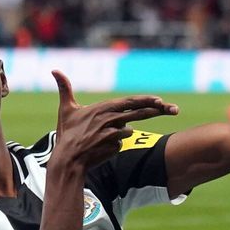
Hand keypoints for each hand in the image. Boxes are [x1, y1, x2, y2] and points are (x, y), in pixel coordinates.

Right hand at [51, 70, 178, 167]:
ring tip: (100, 138)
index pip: (130, 102)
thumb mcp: (66, 110)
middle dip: (159, 110)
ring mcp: (114, 133)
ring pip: (128, 130)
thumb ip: (64, 89)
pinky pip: (121, 143)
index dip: (146, 100)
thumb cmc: (67, 134)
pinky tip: (101, 148)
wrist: (68, 159)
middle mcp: (111, 119)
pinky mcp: (116, 146)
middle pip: (140, 113)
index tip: (160, 100)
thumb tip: (54, 70)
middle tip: (175, 109)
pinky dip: (115, 144)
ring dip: (119, 133)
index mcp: (103, 108)